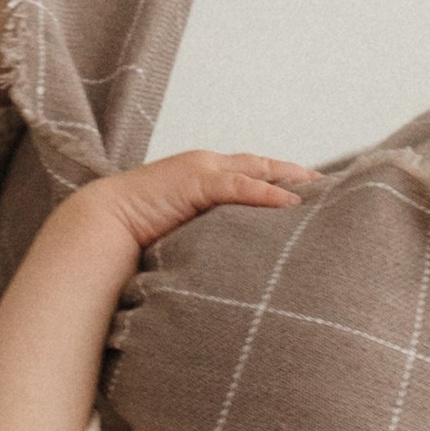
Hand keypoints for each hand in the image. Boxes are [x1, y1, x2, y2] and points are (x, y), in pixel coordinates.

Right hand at [59, 147, 321, 261]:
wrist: (101, 227)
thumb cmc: (137, 237)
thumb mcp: (184, 235)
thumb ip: (209, 238)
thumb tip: (233, 264)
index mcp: (202, 178)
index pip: (250, 174)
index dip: (280, 181)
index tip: (309, 194)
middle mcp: (205, 167)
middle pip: (262, 166)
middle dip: (295, 175)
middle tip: (327, 187)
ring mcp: (201, 170)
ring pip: (257, 170)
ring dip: (290, 180)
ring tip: (320, 191)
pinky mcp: (195, 180)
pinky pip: (240, 186)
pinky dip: (267, 193)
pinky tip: (291, 204)